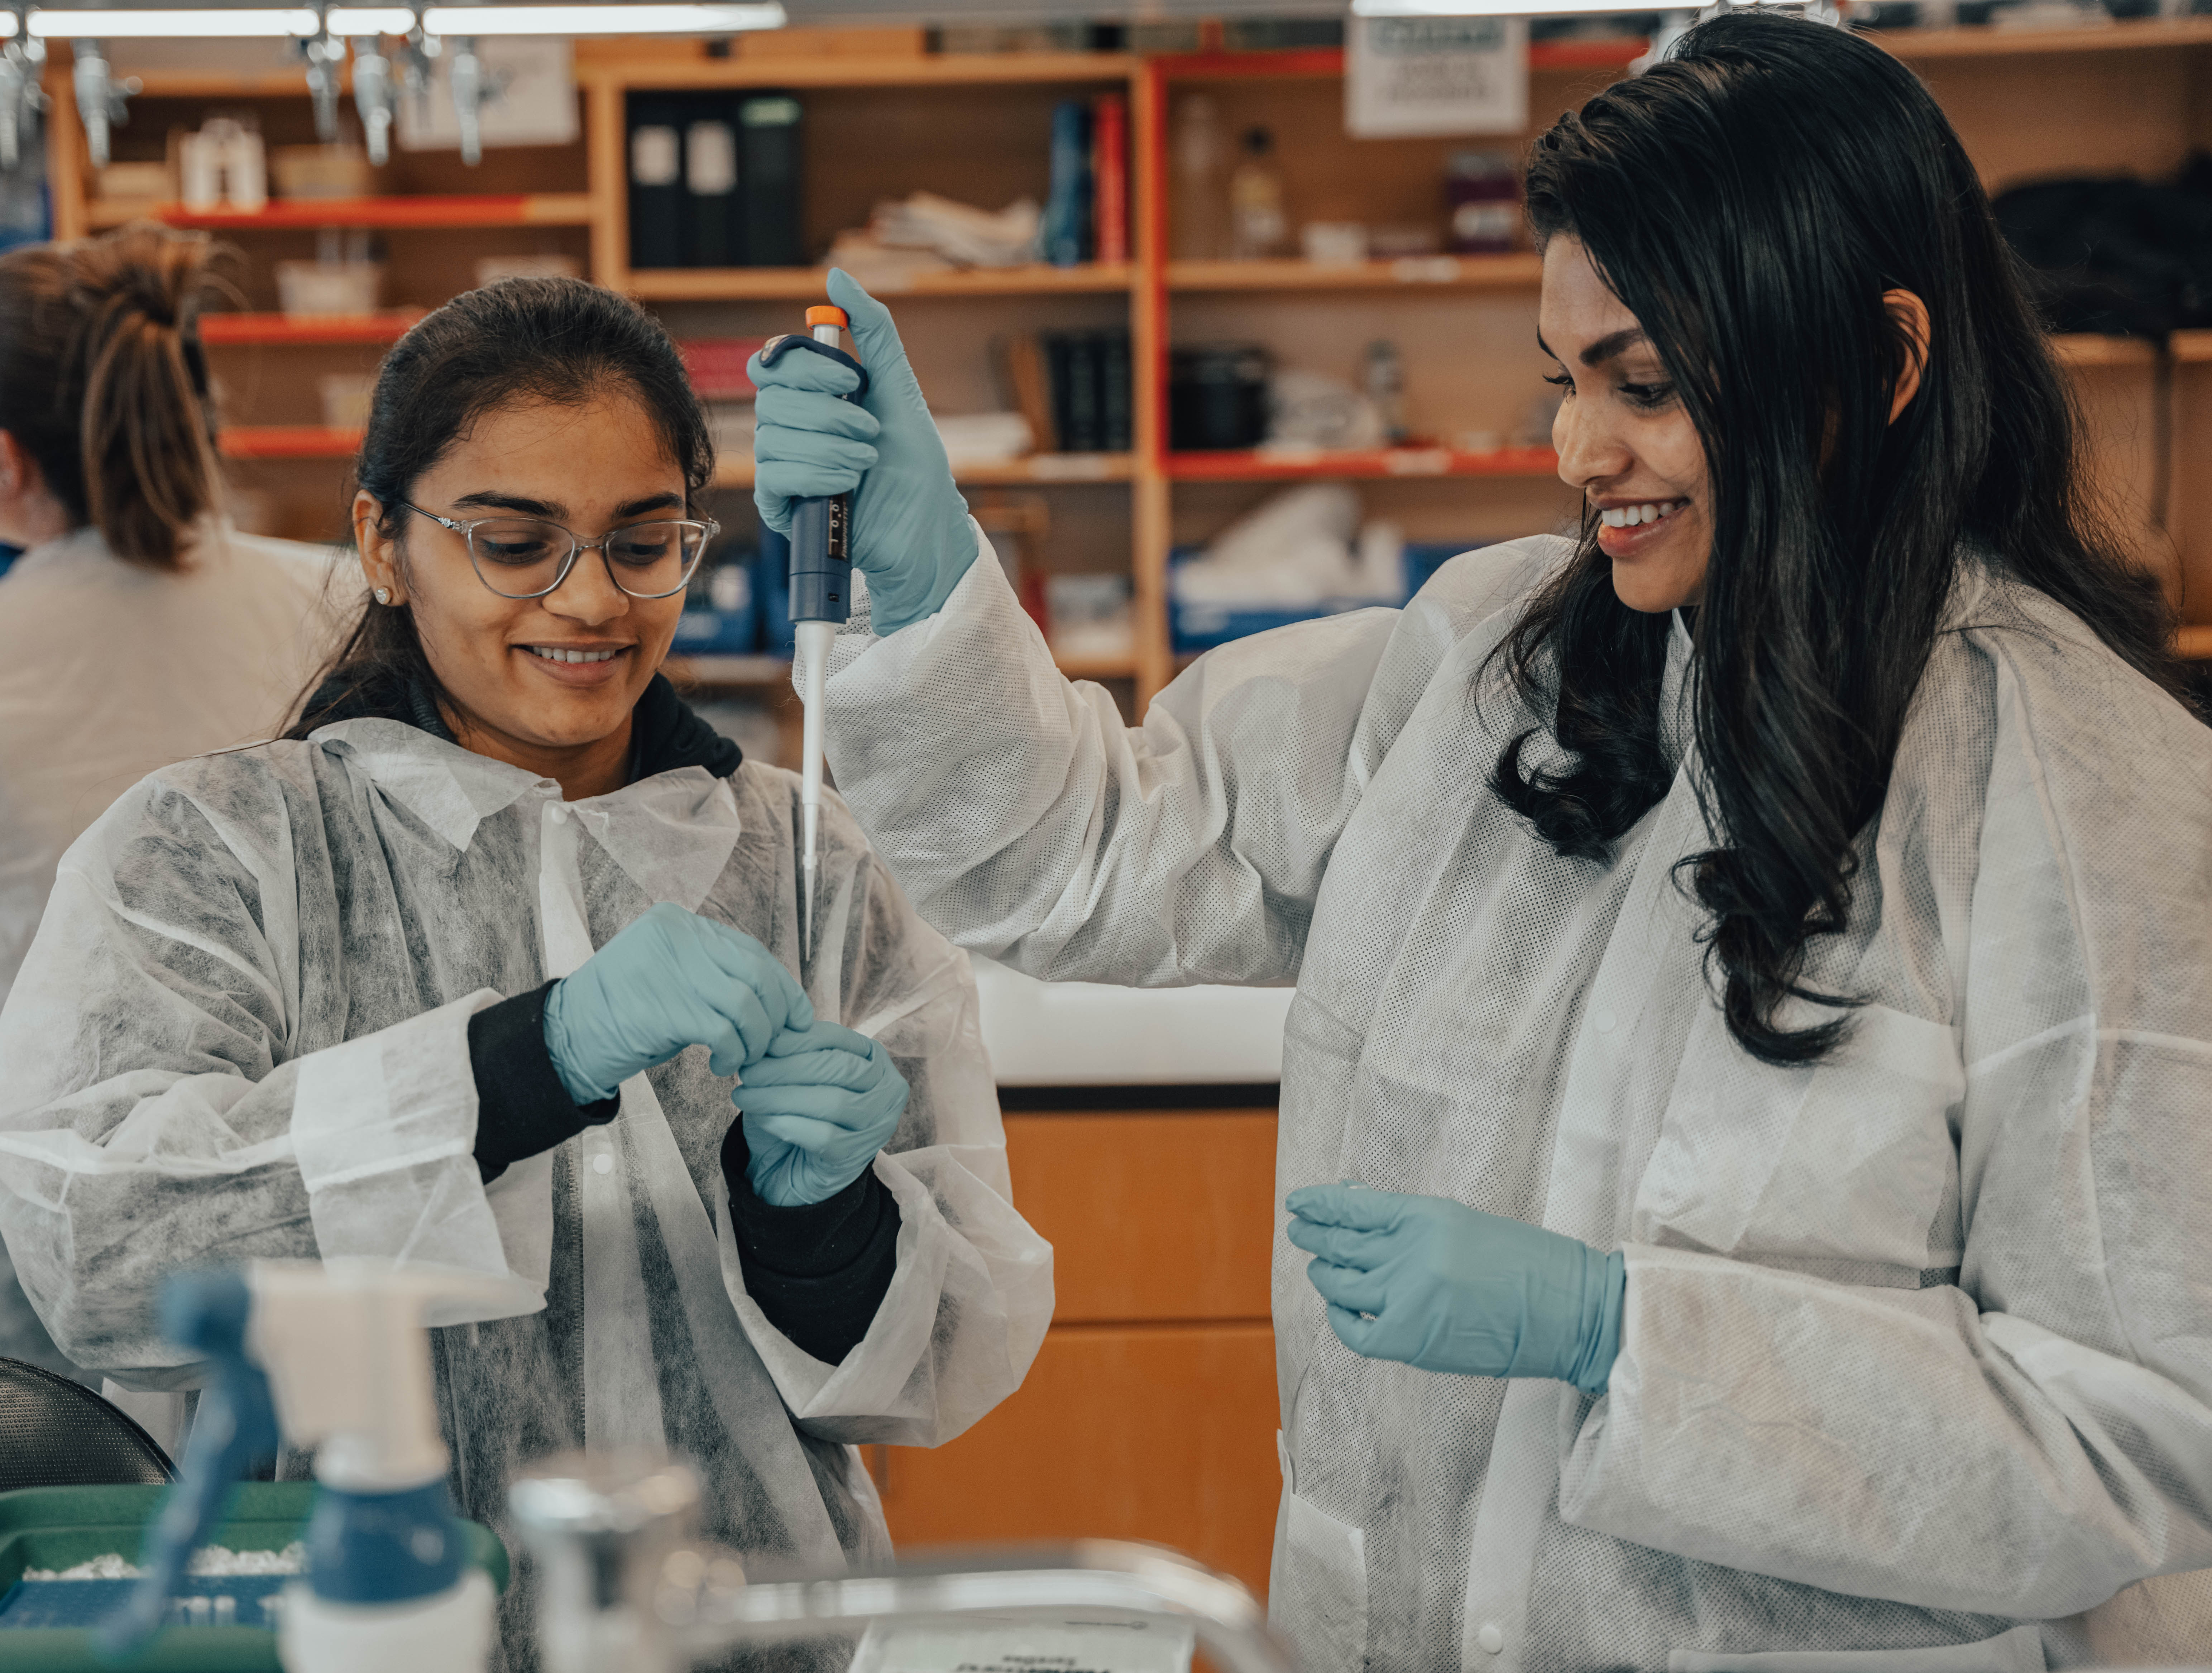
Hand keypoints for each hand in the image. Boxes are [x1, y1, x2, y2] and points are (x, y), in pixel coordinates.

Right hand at [543, 902, 812, 1104]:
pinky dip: (733, 1053)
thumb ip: (713, 971)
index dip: (782, 987)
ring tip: (741, 1059)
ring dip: (755, 1041)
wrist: (569, 1038)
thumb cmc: (627, 1013)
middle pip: (756, 973)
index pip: (750, 950)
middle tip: (773, 1045)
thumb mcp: (671, 976)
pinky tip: (722, 1066)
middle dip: (776, 1015)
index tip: (798, 1017)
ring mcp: (670, 968)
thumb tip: (776, 994)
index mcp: (677, 922)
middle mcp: (676, 935)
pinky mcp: (666, 1006)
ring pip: (746, 1005)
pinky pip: (724, 1032)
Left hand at [736, 1019, 908, 1206]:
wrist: (789, 1169)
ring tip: (746, 1095)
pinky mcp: (857, 1156)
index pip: (839, 1039)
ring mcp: (877, 1126)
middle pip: (838, 1069)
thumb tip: (771, 1030)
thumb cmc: (795, 1112)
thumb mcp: (794, 1074)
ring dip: (781, 1096)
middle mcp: (888, 1090)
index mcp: (875, 1060)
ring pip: (832, 1101)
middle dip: (786, 1068)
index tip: (765, 1043)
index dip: (800, 1038)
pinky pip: (823, 1136)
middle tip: (748, 1072)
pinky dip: (788, 1124)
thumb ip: (789, 1050)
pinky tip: (763, 1119)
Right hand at [749, 268, 978, 635]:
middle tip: (870, 430)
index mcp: (812, 398)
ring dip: (831, 447)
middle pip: (771, 398)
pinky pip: (775, 476)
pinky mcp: (783, 506)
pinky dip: (817, 474)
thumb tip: (837, 275)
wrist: (925, 530)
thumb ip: (873, 332)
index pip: (774, 364)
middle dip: (830, 412)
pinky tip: (848, 484)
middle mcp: (790, 428)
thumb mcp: (900, 390)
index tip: (852, 380)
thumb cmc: (915, 465)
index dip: (808, 367)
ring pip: (774, 437)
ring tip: (867, 461)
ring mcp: (783, 467)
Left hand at [1284, 1183, 1624, 1394]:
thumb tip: (1366, 1219)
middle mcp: (1409, 1252)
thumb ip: (1415, 1225)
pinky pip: (1355, 1330)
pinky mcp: (1409, 1339)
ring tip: (1317, 1266)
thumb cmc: (1528, 1266)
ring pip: (1342, 1283)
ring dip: (1325, 1273)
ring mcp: (1406, 1296)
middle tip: (1299, 1230)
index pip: (1356, 1207)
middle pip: (1344, 1244)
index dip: (1322, 1206)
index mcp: (1426, 1216)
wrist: (1568, 1310)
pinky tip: (1340, 1309)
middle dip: (1316, 1237)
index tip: (1300, 1203)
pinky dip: (1341, 1319)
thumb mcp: (1466, 1225)